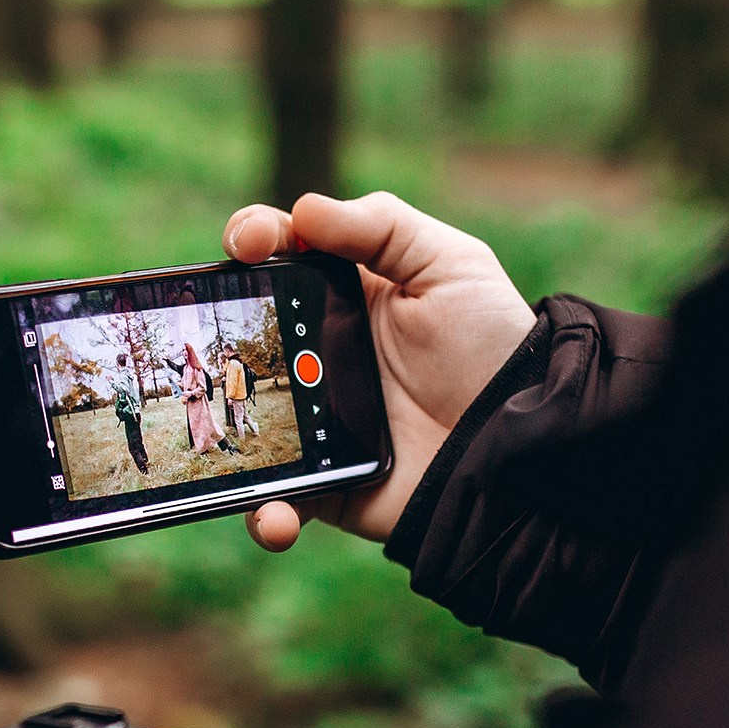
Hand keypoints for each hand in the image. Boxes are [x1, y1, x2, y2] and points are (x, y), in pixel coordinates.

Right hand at [222, 192, 535, 550]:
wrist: (521, 444)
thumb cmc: (492, 346)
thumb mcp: (450, 264)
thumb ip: (381, 225)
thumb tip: (299, 212)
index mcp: (344, 294)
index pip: (278, 255)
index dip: (253, 238)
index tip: (247, 243)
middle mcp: (318, 355)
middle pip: (243, 334)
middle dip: (213, 332)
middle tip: (208, 334)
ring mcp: (315, 421)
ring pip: (244, 419)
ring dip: (221, 425)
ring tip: (218, 425)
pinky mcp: (324, 484)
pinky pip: (274, 500)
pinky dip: (262, 515)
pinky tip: (272, 515)